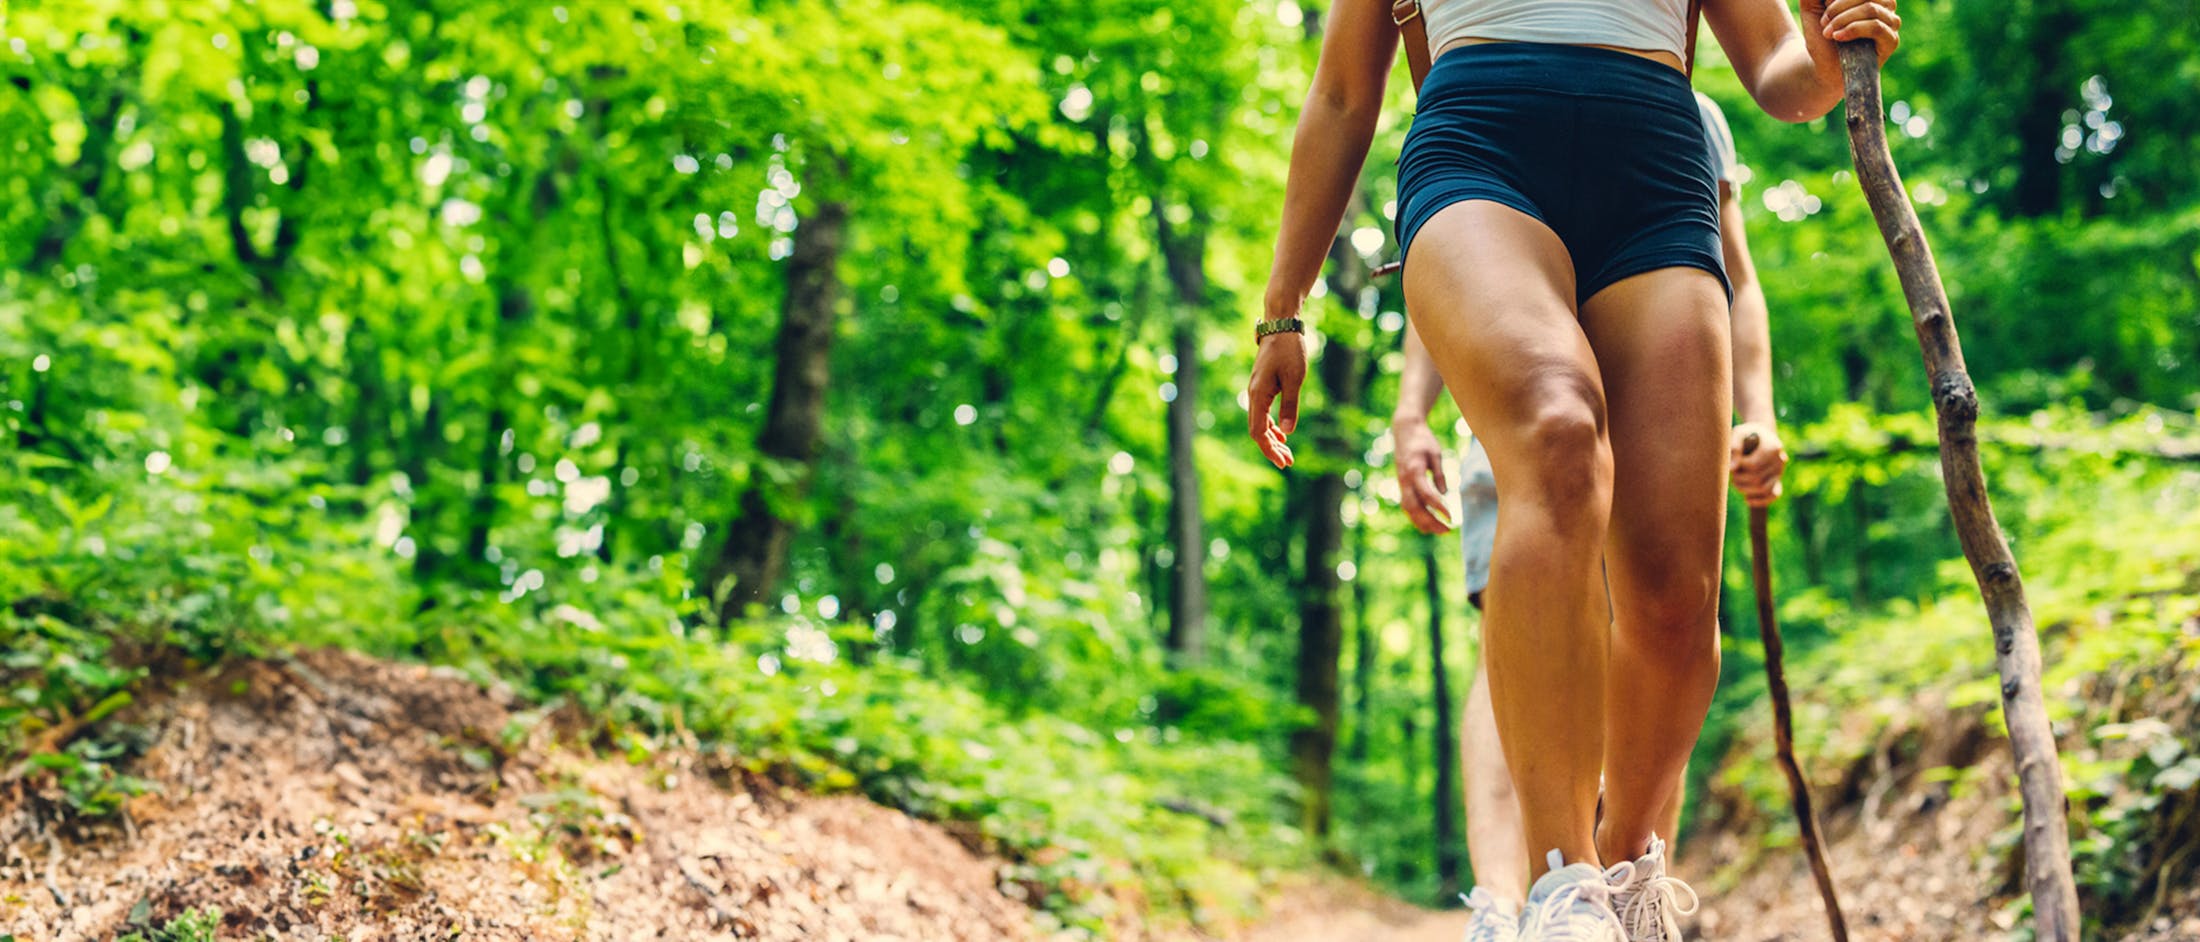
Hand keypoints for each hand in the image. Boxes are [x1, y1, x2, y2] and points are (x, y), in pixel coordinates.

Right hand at [1247, 329, 1306, 468]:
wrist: (1280, 326)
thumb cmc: (1289, 350)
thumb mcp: (1295, 378)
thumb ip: (1290, 405)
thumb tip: (1288, 431)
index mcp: (1258, 395)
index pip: (1258, 432)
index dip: (1269, 450)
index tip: (1284, 462)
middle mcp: (1253, 395)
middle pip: (1257, 431)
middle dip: (1272, 449)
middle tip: (1289, 462)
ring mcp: (1256, 391)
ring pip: (1260, 423)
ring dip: (1273, 439)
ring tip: (1288, 453)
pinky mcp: (1262, 387)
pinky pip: (1263, 413)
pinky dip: (1272, 426)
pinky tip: (1282, 434)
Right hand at [1391, 415, 1453, 533]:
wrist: (1404, 430)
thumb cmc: (1423, 440)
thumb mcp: (1436, 454)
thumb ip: (1440, 474)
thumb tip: (1445, 493)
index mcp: (1414, 470)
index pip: (1426, 494)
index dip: (1438, 507)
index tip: (1451, 516)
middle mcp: (1405, 480)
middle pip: (1415, 507)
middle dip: (1430, 521)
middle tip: (1448, 530)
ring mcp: (1401, 483)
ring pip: (1409, 509)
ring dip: (1423, 522)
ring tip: (1440, 531)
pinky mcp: (1402, 485)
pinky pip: (1407, 505)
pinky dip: (1417, 517)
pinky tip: (1428, 524)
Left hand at [1730, 422, 1789, 508]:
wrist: (1761, 435)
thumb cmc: (1747, 433)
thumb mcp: (1739, 433)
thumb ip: (1734, 448)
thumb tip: (1732, 469)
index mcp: (1773, 447)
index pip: (1753, 465)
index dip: (1739, 467)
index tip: (1733, 461)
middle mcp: (1780, 461)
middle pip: (1758, 479)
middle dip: (1739, 479)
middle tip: (1732, 474)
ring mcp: (1779, 472)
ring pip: (1764, 489)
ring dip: (1745, 490)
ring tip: (1735, 483)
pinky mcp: (1777, 480)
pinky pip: (1773, 495)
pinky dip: (1761, 500)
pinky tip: (1747, 500)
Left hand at [1801, 0, 1899, 71]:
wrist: (1822, 65)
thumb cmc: (1821, 34)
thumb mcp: (1812, 6)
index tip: (1825, 5)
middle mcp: (1885, 4)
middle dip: (1839, 6)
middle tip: (1824, 20)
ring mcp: (1890, 22)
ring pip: (1871, 8)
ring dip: (1843, 19)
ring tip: (1828, 31)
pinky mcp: (1891, 41)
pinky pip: (1876, 26)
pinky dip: (1853, 29)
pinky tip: (1838, 37)